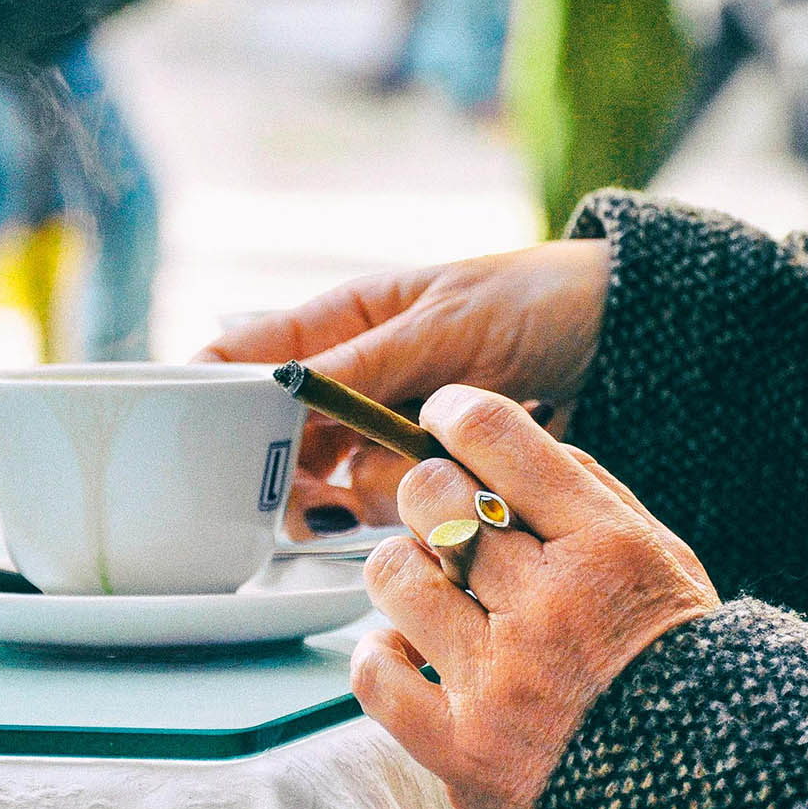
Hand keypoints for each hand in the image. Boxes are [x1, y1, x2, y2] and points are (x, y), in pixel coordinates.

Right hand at [196, 240, 611, 536]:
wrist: (619, 336)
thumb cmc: (533, 301)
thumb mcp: (442, 326)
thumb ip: (361, 364)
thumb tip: (278, 391)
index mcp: (342, 321)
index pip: (244, 356)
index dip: (207, 397)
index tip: (188, 442)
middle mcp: (354, 375)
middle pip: (281, 436)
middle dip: (291, 469)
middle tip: (312, 495)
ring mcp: (388, 424)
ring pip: (334, 477)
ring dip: (362, 488)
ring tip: (407, 480)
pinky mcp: (428, 466)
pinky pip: (389, 500)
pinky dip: (403, 506)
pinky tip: (429, 500)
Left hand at [351, 386, 718, 808]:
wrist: (705, 806)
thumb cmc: (684, 674)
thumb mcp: (669, 564)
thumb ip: (593, 497)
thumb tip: (511, 445)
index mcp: (607, 548)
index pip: (499, 437)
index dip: (454, 413)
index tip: (443, 419)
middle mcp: (547, 605)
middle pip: (432, 496)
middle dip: (431, 493)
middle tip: (446, 518)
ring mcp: (498, 680)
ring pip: (393, 574)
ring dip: (406, 569)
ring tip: (436, 591)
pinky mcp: (461, 751)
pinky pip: (375, 675)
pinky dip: (381, 653)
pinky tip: (410, 651)